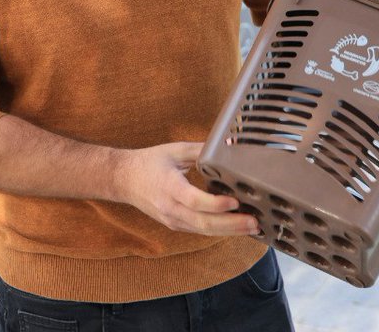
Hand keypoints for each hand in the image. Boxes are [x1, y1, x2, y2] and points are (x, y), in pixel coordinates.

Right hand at [114, 142, 260, 235]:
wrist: (124, 180)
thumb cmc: (149, 162)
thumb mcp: (173, 150)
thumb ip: (199, 151)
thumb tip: (225, 147)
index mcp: (169, 186)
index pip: (194, 200)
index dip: (215, 204)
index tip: (235, 200)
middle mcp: (170, 207)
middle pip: (203, 222)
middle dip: (231, 224)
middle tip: (254, 222)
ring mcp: (172, 219)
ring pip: (203, 230)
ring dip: (229, 231)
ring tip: (252, 227)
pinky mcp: (174, 224)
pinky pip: (199, 230)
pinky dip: (218, 230)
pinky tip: (236, 227)